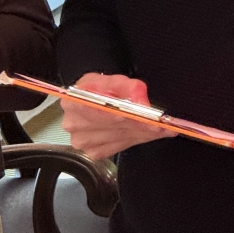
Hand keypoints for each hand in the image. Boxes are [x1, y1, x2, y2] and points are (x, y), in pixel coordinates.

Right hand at [60, 73, 177, 159]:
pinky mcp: (94, 153)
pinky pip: (122, 146)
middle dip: (139, 123)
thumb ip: (129, 86)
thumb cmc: (101, 91)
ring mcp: (82, 141)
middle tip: (160, 122)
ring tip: (160, 126)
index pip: (95, 108)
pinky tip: (149, 132)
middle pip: (111, 125)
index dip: (119, 112)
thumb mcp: (114, 80)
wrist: (95, 103)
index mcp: (72, 101)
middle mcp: (73, 124)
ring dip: (143, 132)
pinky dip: (140, 139)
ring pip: (120, 137)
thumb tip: (140, 101)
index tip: (141, 115)